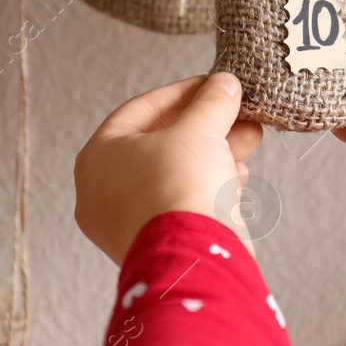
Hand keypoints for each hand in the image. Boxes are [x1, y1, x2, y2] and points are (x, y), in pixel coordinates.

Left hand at [75, 73, 263, 264]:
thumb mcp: (200, 131)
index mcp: (97, 156)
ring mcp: (125, 223)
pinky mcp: (153, 246)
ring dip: (213, 155)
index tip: (215, 85)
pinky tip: (237, 179)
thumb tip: (225, 84)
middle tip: (240, 113)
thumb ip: (212, 102)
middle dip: (207, 126)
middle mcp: (102, 191)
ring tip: (248, 141)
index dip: (183, 92)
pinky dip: (206, 188)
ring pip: (173, 175)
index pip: (141, 110)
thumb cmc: (181, 187)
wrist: (192, 261)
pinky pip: (179, 205)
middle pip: (161, 144)